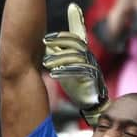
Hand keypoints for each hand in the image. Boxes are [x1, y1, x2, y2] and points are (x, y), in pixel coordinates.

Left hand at [43, 3, 108, 125]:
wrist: (90, 100)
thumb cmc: (76, 83)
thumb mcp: (66, 68)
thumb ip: (59, 58)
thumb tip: (46, 48)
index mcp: (83, 54)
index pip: (74, 39)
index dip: (61, 36)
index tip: (46, 38)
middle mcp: (88, 57)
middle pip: (76, 44)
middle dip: (60, 42)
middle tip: (45, 42)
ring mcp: (92, 66)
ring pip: (76, 57)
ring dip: (59, 58)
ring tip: (45, 62)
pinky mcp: (92, 78)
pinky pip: (80, 71)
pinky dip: (65, 71)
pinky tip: (52, 74)